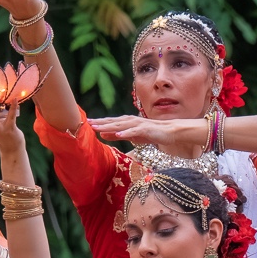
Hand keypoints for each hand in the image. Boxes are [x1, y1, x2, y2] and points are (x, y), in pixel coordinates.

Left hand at [89, 115, 204, 149]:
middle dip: (100, 123)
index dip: (99, 122)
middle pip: (113, 122)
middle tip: (88, 123)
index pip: (110, 122)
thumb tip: (102, 134)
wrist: (169, 132)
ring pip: (121, 125)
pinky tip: (118, 134)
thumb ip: (117, 134)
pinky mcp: (145, 130)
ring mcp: (138, 125)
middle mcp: (131, 121)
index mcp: (127, 122)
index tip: (87, 123)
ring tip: (98, 128)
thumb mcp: (131, 135)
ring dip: (109, 126)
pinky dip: (125, 132)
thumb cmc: (150, 134)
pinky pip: (134, 131)